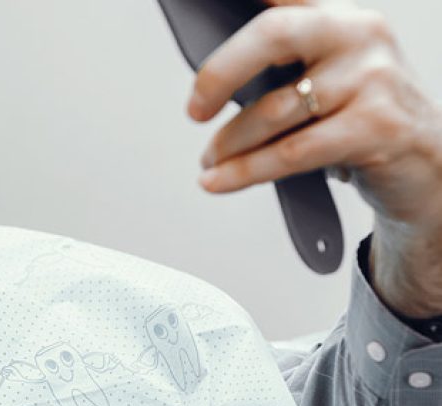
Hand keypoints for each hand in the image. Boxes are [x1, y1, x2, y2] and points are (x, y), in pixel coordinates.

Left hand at [189, 0, 441, 315]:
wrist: (428, 165)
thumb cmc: (361, 117)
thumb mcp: (327, 76)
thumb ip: (280, 62)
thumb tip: (207, 82)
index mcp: (339, 14)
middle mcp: (359, 34)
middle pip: (272, 35)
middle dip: (219, 73)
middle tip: (194, 109)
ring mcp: (374, 78)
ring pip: (274, 109)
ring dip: (229, 143)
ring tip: (210, 160)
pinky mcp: (377, 127)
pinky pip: (291, 152)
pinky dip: (245, 171)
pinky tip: (219, 181)